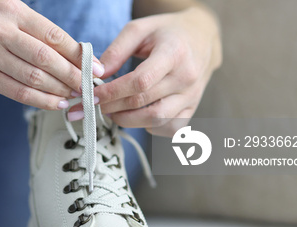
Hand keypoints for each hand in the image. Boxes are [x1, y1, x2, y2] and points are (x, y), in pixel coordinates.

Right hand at [0, 0, 104, 109]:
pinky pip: (19, 92)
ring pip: (33, 77)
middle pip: (45, 57)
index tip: (96, 67)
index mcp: (12, 10)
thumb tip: (81, 57)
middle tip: (88, 86)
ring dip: (58, 90)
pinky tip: (55, 103)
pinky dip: (41, 100)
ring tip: (74, 95)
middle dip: (72, 75)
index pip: (53, 35)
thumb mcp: (11, 20)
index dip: (78, 54)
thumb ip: (40, 35)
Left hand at [91, 7, 221, 136]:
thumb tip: (98, 75)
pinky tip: (137, 116)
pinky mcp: (193, 108)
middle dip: (113, 106)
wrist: (202, 36)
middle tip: (96, 103)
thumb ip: (116, 51)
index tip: (93, 94)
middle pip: (144, 102)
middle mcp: (186, 77)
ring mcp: (192, 95)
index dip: (113, 92)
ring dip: (128, 120)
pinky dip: (150, 127)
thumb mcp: (139, 29)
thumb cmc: (166, 31)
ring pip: (156, 120)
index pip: (140, 82)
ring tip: (112, 111)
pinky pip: (170, 128)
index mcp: (174, 53)